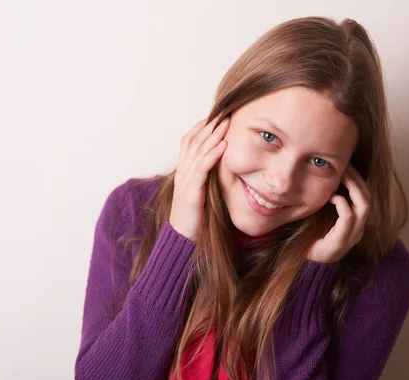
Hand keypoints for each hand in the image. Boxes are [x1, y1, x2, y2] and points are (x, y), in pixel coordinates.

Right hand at [169, 115, 229, 241]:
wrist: (182, 238)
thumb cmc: (194, 217)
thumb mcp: (200, 192)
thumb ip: (205, 178)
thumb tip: (219, 167)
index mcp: (183, 171)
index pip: (188, 142)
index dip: (200, 127)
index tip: (214, 115)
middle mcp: (182, 172)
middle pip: (194, 142)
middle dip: (210, 126)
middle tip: (224, 112)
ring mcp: (185, 181)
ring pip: (198, 151)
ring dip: (213, 135)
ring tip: (226, 123)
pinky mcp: (192, 191)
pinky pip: (203, 169)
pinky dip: (213, 155)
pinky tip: (224, 146)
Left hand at [306, 164, 371, 262]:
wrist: (306, 265)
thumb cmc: (312, 240)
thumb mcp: (322, 218)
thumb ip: (327, 204)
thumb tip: (322, 181)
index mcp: (355, 223)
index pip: (365, 196)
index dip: (358, 180)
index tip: (348, 165)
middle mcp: (358, 229)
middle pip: (367, 198)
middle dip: (358, 179)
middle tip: (346, 165)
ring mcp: (352, 236)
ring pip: (363, 206)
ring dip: (353, 188)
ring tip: (342, 176)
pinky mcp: (342, 241)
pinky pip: (348, 217)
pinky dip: (341, 203)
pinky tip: (331, 196)